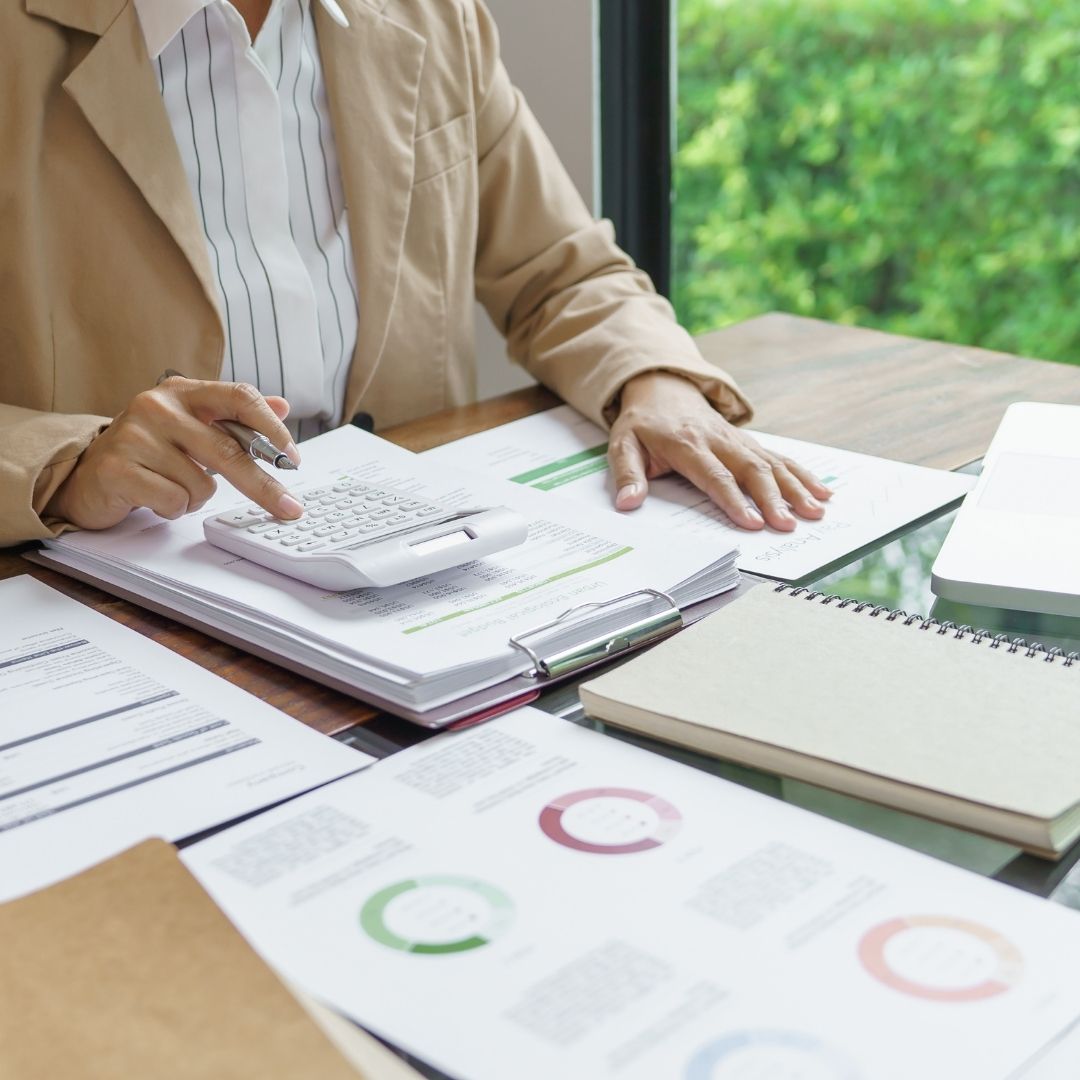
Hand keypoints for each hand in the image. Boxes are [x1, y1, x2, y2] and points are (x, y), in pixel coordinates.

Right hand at [45, 378, 302, 530]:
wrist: (87, 475)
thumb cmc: (149, 452)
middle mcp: (157, 406)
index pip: (240, 397)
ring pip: (202, 484)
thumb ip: (235, 417)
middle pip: (229, 450)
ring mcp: (134, 436)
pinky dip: (172, 508)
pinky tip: (153, 496)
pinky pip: (174, 500)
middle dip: (263, 486)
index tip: (293, 459)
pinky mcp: (117, 468)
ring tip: (170, 485)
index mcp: (182, 391)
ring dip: (194, 497)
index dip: (272, 429)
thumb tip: (282, 407)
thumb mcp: (193, 427)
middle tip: (289, 508)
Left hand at [608, 371, 831, 530]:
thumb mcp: (623, 445)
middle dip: (773, 498)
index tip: (751, 522)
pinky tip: (822, 491)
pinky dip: (802, 474)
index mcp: (687, 443)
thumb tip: (627, 503)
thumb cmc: (643, 424)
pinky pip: (779, 456)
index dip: (734, 499)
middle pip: (751, 469)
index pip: (714, 475)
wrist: (663, 388)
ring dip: (795, 488)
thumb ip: (627, 474)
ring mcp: (737, 439)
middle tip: (788, 524)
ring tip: (815, 512)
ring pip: (772, 462)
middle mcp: (718, 440)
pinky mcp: (748, 442)